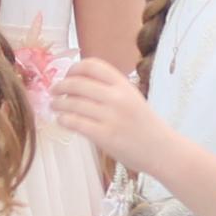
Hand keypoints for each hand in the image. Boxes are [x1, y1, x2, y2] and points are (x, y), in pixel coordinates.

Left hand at [50, 54, 167, 168]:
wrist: (162, 150)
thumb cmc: (145, 125)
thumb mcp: (132, 98)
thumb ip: (110, 89)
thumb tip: (78, 82)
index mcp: (124, 85)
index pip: (93, 65)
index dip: (75, 68)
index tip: (67, 74)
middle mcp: (117, 97)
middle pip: (78, 83)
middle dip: (61, 86)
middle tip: (54, 91)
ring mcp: (111, 117)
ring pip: (73, 103)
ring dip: (58, 103)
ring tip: (54, 106)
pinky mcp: (105, 136)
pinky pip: (76, 123)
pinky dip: (64, 120)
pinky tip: (61, 120)